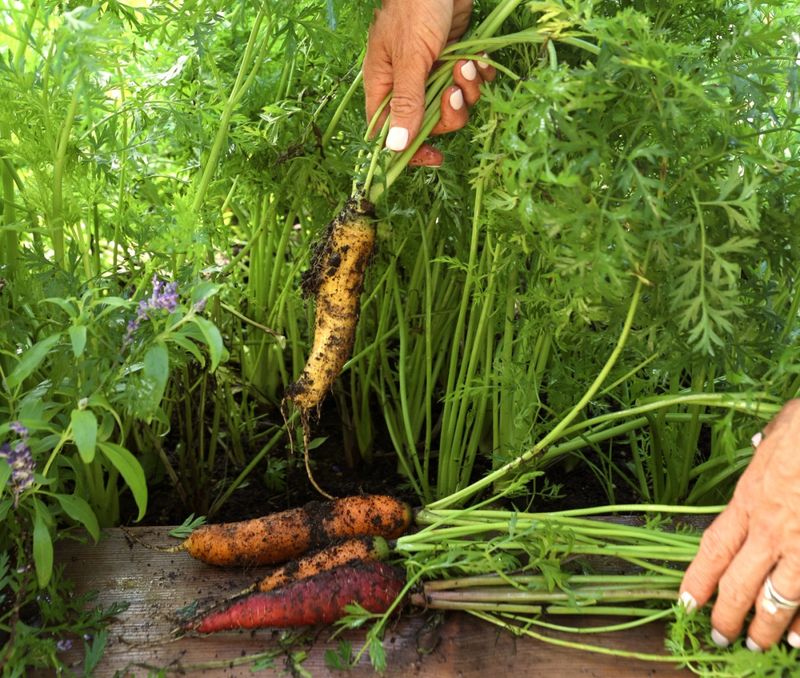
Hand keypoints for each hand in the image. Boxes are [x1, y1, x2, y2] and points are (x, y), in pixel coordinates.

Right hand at [363, 0, 495, 165]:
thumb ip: (406, 103)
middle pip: (430, 122)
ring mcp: (432, 72)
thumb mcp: (410, 58)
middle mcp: (407, 83)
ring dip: (468, 90)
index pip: (391, 132)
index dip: (412, 150)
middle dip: (449, 112)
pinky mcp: (454, 59)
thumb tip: (395, 147)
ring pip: (454, 104)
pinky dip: (478, 76)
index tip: (436, 157)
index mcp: (385, 85)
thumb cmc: (415, 8)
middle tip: (455, 90)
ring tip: (468, 65)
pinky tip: (479, 59)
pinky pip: (470, 84)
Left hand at [680, 399, 799, 650]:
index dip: (697, 578)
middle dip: (727, 616)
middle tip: (720, 637)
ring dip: (766, 628)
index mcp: (749, 499)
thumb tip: (761, 442)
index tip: (685, 602)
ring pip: (778, 600)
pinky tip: (799, 640)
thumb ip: (768, 443)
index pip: (713, 547)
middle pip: (739, 583)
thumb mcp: (780, 428)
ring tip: (759, 648)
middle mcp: (771, 529)